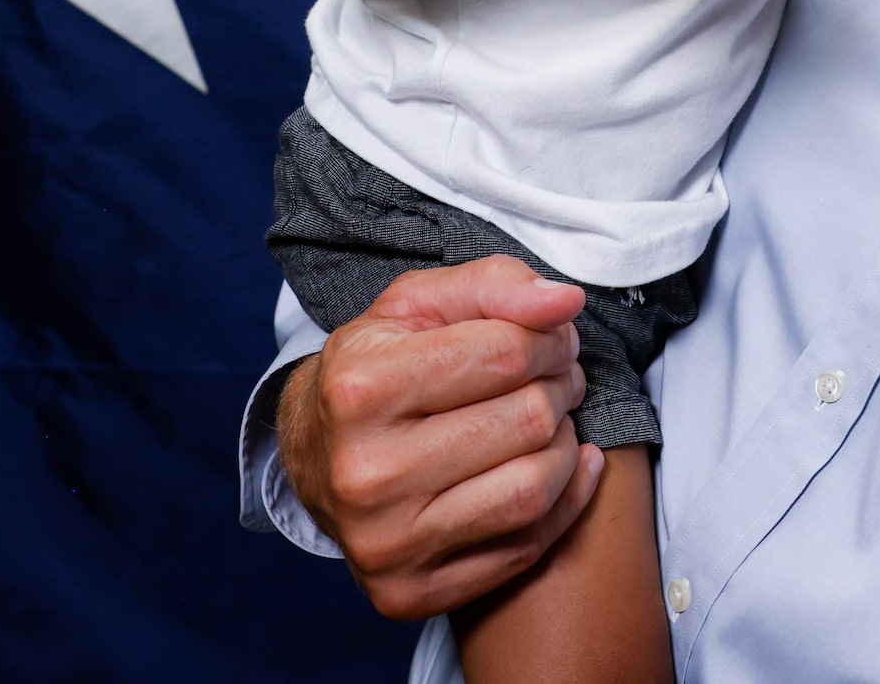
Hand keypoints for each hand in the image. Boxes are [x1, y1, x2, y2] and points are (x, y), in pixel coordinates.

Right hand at [278, 256, 608, 620]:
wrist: (313, 458)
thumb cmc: (375, 370)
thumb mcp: (417, 306)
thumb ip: (494, 286)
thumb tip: (565, 303)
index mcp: (360, 388)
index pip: (506, 353)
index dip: (548, 339)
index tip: (551, 339)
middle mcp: (366, 473)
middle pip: (527, 420)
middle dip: (561, 388)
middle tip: (558, 377)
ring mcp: (386, 542)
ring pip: (533, 489)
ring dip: (566, 445)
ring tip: (552, 420)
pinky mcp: (408, 593)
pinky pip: (525, 547)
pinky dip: (566, 501)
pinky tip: (565, 466)